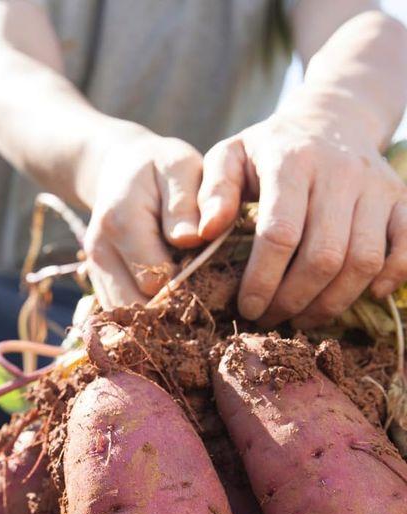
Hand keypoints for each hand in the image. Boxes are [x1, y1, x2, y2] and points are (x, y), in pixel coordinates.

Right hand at [78, 121, 203, 309]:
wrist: (121, 170)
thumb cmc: (160, 168)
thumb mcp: (179, 167)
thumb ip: (185, 202)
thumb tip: (191, 239)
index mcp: (121, 222)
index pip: (155, 278)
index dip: (189, 284)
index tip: (214, 276)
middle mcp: (100, 252)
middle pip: (138, 306)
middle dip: (173, 309)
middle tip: (206, 298)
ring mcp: (95, 270)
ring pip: (126, 318)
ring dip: (158, 319)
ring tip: (189, 306)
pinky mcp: (98, 282)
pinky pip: (121, 315)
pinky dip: (146, 318)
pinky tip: (170, 305)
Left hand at [198, 104, 406, 327]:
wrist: (332, 119)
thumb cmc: (267, 150)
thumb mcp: (228, 157)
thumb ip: (212, 193)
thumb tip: (202, 233)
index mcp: (291, 162)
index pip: (280, 234)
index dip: (262, 280)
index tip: (247, 308)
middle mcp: (340, 173)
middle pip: (323, 256)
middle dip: (293, 300)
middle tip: (269, 320)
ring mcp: (376, 186)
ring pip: (364, 260)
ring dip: (332, 301)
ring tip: (301, 318)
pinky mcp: (400, 199)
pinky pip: (406, 247)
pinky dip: (391, 278)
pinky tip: (363, 296)